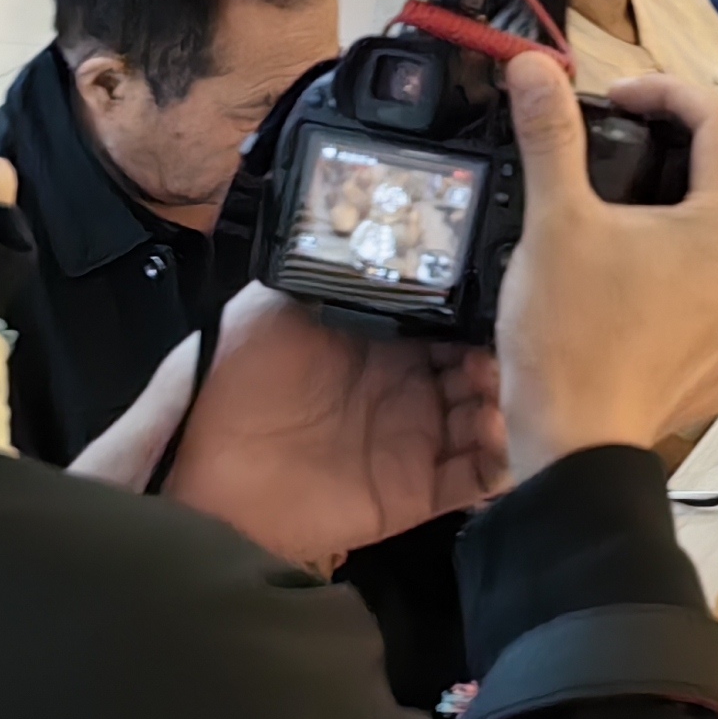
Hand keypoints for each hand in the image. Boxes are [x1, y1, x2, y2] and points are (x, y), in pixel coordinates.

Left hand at [75, 285, 508, 570]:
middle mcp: (410, 385)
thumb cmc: (229, 379)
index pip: (456, 316)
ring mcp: (417, 439)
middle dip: (511, 352)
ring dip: (514, 400)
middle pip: (486, 365)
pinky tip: (510, 435)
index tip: (514, 290)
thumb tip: (387, 226)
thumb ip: (339, 272)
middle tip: (523, 341)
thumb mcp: (278, 303)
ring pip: (492, 415)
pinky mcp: (415, 492)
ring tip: (513, 387)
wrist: (194, 471)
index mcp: (386, 338)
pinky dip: (505, 459)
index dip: (487, 305)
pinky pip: (478, 477)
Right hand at [494, 55, 717, 479]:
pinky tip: (625, 296)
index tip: (620, 100)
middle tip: (607, 162)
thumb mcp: (554, 220)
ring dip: (668, 232)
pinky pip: (707, 310)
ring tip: (609, 234)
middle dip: (663, 166)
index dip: (667, 94)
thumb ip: (551, 136)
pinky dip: (672, 290)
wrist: (573, 451)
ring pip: (712, 253)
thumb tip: (535, 69)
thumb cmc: (569, 340)